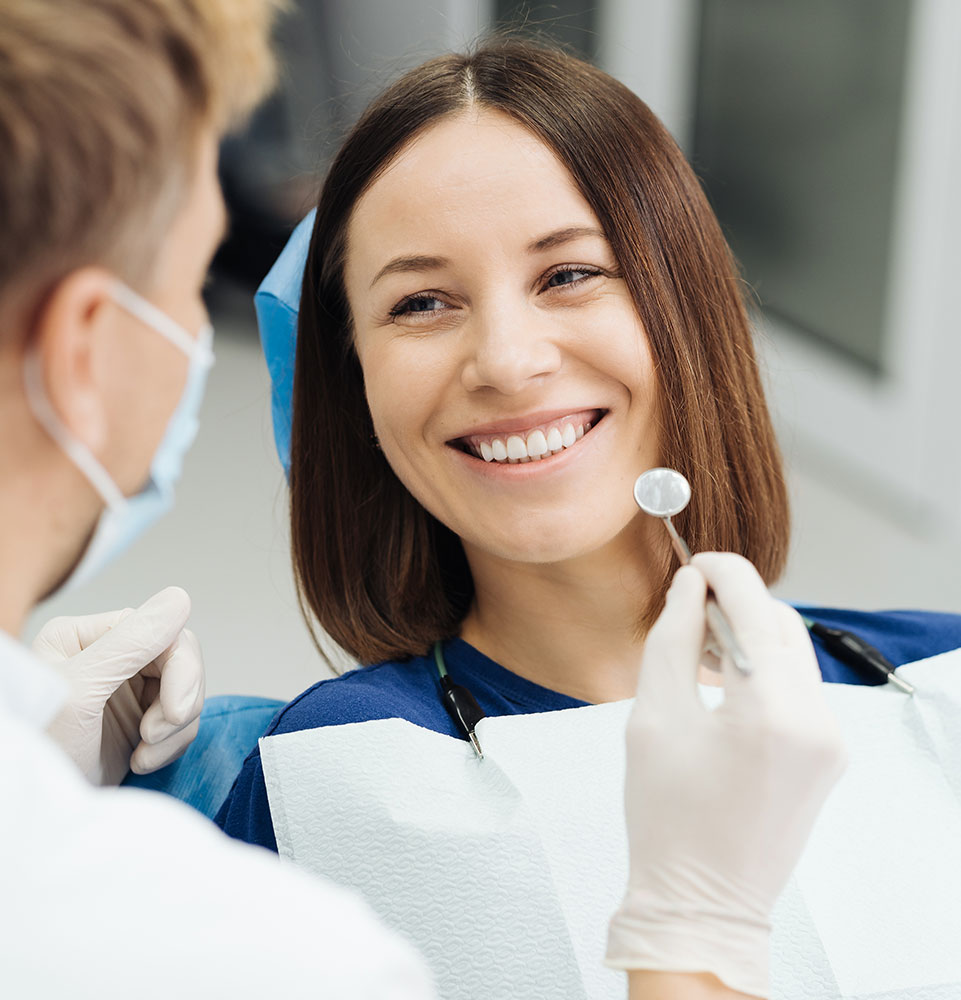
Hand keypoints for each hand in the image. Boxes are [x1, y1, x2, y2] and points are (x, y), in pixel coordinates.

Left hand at [33, 586, 204, 785]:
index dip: (181, 668)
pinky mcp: (140, 722)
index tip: (174, 712)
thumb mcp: (81, 692)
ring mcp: (126, 690)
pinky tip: (141, 761)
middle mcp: (110, 657)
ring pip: (188, 691)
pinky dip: (171, 745)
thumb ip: (130, 643)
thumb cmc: (40, 752)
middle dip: (179, 702)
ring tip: (143, 754)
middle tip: (155, 736)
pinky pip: (183, 721)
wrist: (36, 817)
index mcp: (87, 637)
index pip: (162, 631)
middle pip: (181, 659)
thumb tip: (180, 597)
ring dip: (175, 729)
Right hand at [608, 554, 845, 998]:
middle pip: (782, 624)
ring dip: (751, 636)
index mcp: (771, 712)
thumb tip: (690, 588)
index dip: (722, 571)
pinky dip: (765, 671)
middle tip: (688, 608)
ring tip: (701, 650)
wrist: (703, 902)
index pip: (755, 607)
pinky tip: (726, 685)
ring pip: (794, 654)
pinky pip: (800, 689)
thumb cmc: (667, 818)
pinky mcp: (829, 756)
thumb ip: (673, 639)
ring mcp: (831, 742)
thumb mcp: (654, 717)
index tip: (694, 562)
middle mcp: (817, 722)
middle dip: (737, 603)